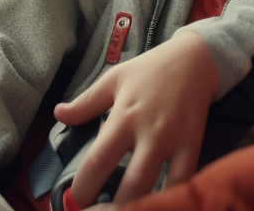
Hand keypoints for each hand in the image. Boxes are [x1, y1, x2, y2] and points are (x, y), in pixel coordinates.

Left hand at [55, 31, 220, 205]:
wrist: (195, 58)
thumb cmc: (151, 69)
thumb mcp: (114, 79)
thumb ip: (86, 103)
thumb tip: (58, 114)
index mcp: (123, 117)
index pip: (97, 162)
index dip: (83, 189)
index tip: (77, 200)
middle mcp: (149, 132)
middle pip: (129, 185)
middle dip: (113, 209)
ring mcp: (174, 140)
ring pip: (158, 188)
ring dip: (141, 205)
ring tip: (128, 209)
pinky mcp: (194, 144)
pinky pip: (185, 179)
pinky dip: (172, 196)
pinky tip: (159, 202)